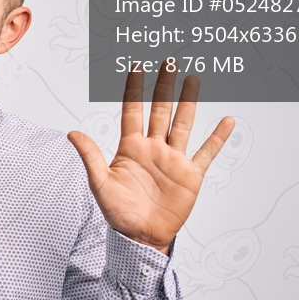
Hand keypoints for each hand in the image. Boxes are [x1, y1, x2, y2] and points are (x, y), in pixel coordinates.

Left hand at [67, 60, 233, 254]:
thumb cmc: (118, 213)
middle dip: (164, 87)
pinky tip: (227, 122)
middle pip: (160, 111)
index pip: (132, 111)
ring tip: (193, 79)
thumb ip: (90, 156)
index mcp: (131, 148)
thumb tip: (71, 133)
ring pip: (182, 124)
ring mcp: (173, 160)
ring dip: (188, 102)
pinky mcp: (190, 175)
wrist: (140, 237)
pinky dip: (217, 138)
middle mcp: (153, 148)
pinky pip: (206, 153)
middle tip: (170, 62)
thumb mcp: (100, 183)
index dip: (134, 89)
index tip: (136, 66)